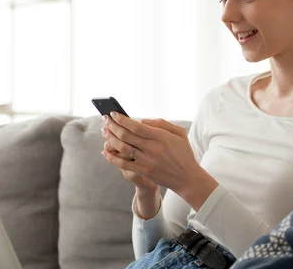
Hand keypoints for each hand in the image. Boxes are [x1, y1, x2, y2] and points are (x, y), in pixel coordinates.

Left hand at [101, 113, 218, 210]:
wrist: (187, 178)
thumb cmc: (184, 153)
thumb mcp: (179, 133)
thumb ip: (162, 123)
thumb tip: (142, 120)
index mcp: (161, 136)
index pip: (136, 125)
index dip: (122, 119)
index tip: (113, 113)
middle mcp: (152, 148)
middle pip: (126, 135)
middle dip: (112, 126)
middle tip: (105, 119)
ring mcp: (147, 161)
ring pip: (123, 148)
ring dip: (110, 139)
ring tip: (104, 132)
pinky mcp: (144, 171)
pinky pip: (124, 164)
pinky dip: (112, 158)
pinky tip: (105, 152)